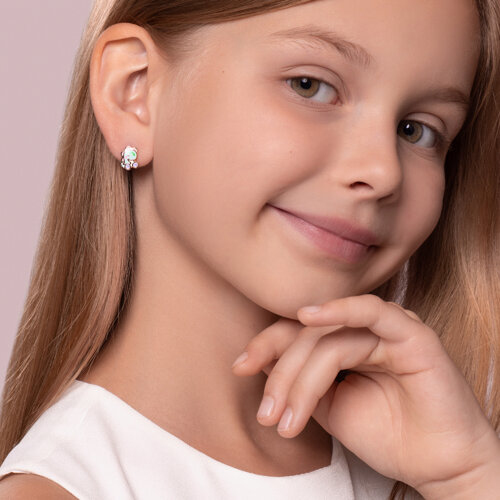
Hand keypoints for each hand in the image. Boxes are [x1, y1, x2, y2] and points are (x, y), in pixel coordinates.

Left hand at [231, 294, 499, 494]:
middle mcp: (364, 330)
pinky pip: (371, 312)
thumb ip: (301, 379)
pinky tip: (309, 317)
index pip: (298, 332)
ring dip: (301, 375)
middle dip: (280, 372)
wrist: (437, 466)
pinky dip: (339, 310)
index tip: (239, 367)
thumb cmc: (386, 434)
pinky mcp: (411, 333)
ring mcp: (388, 328)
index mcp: (346, 341)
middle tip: (268, 413)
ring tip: (288, 417)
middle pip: (308, 335)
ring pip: (328, 337)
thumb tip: (259, 359)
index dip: (266, 345)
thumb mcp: (329, 406)